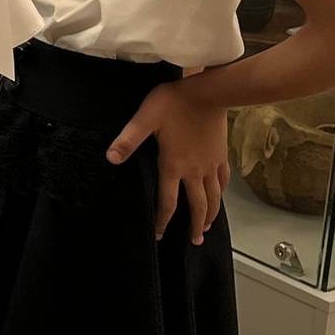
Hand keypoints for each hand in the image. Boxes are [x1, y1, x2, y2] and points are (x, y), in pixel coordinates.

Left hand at [107, 79, 228, 244]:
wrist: (209, 92)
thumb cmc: (173, 103)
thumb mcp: (145, 119)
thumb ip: (128, 139)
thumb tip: (111, 159)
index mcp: (174, 165)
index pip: (168, 201)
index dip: (163, 220)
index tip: (159, 235)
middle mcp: (195, 170)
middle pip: (197, 205)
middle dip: (193, 225)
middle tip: (193, 242)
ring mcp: (211, 164)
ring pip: (214, 197)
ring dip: (210, 215)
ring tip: (206, 228)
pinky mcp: (221, 155)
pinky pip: (223, 180)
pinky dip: (221, 193)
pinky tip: (220, 197)